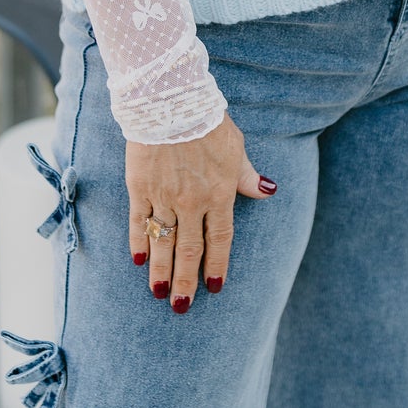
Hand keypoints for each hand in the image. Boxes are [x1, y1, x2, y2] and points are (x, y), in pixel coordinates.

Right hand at [126, 116, 275, 314]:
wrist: (170, 100)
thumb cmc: (207, 121)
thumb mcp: (236, 147)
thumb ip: (247, 176)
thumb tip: (268, 191)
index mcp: (219, 193)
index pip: (220, 239)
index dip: (217, 265)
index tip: (214, 288)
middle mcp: (192, 202)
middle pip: (190, 250)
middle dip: (187, 281)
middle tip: (181, 307)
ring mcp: (164, 197)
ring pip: (164, 242)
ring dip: (161, 271)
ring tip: (159, 294)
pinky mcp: (140, 187)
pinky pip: (140, 221)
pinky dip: (139, 241)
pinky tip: (138, 260)